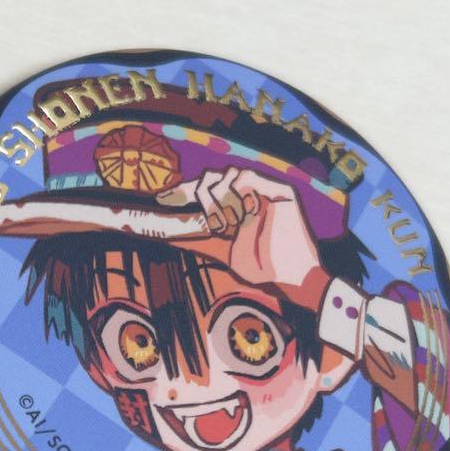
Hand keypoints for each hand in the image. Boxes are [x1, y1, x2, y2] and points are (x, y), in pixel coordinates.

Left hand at [156, 167, 328, 309]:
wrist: (288, 275)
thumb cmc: (261, 267)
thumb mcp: (220, 251)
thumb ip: (195, 238)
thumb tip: (163, 234)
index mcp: (231, 207)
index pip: (202, 190)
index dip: (181, 191)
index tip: (161, 199)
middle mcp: (244, 196)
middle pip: (210, 177)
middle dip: (202, 197)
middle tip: (216, 225)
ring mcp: (262, 191)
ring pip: (226, 174)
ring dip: (220, 200)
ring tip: (231, 225)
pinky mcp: (279, 191)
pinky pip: (247, 177)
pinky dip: (238, 192)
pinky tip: (243, 214)